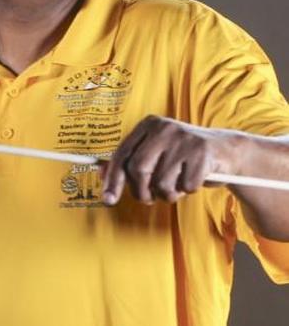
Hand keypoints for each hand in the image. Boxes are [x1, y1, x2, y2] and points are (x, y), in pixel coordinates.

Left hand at [101, 115, 230, 204]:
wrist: (226, 150)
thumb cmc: (182, 156)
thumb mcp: (154, 154)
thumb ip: (129, 162)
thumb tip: (100, 173)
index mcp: (148, 125)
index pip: (122, 155)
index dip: (113, 180)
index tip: (108, 200)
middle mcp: (164, 128)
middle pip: (138, 169)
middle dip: (142, 191)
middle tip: (149, 198)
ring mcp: (184, 138)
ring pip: (162, 181)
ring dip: (168, 193)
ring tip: (176, 186)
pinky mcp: (202, 152)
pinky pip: (185, 185)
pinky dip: (188, 190)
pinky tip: (194, 179)